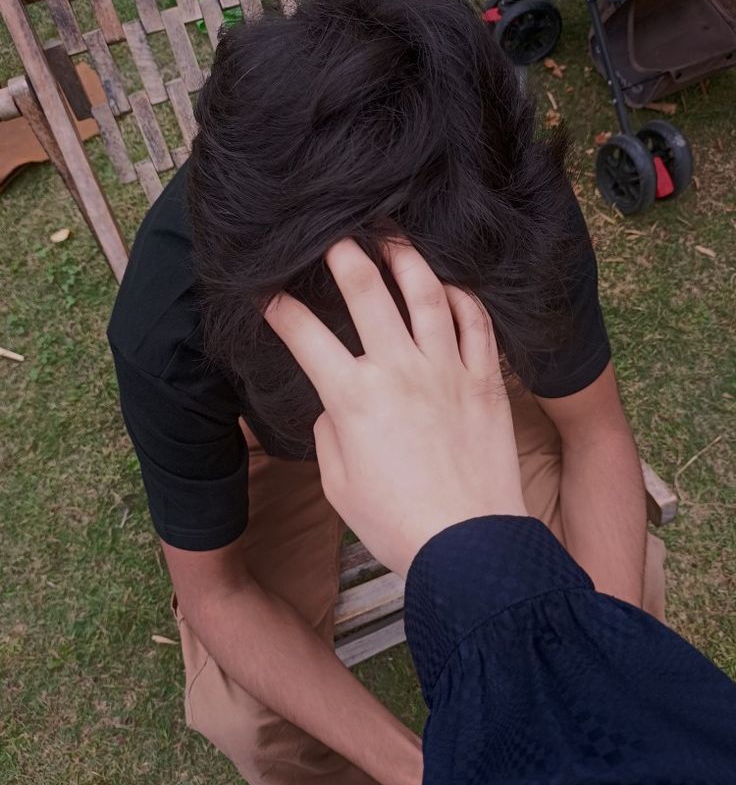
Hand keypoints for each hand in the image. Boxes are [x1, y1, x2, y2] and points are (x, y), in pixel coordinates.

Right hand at [265, 239, 526, 577]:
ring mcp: (447, 371)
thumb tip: (337, 404)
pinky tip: (450, 287)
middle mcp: (399, 371)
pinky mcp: (485, 381)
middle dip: (344, 255)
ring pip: (427, 294)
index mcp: (353, 397)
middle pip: (367, 291)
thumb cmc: (397, 523)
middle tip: (335, 237)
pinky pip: (477, 324)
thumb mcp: (338, 484)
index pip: (304, 335)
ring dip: (406, 258)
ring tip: (393, 239)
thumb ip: (330, 432)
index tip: (268, 295)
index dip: (280, 309)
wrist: (469, 547)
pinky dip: (463, 298)